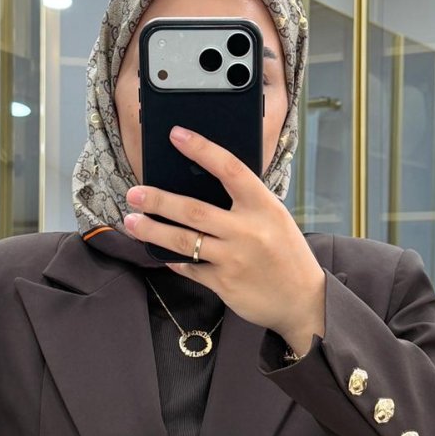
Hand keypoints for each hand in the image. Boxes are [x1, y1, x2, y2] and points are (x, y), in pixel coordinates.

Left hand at [123, 125, 326, 351]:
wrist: (303, 300)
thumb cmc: (286, 253)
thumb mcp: (274, 218)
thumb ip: (245, 203)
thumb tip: (200, 183)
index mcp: (265, 207)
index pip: (230, 169)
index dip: (201, 149)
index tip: (176, 135)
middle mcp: (248, 231)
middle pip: (193, 209)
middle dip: (158, 200)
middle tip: (134, 193)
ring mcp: (234, 259)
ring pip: (182, 241)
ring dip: (152, 230)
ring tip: (131, 221)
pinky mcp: (224, 283)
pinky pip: (188, 267)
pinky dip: (171, 258)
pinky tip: (158, 251)